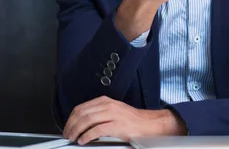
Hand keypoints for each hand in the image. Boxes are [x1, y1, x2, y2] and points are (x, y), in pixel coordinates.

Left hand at [63, 96, 185, 143]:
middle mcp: (107, 105)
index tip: (67, 127)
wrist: (148, 124)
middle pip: (82, 113)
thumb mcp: (112, 111)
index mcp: (105, 101)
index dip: (70, 119)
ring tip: (73, 138)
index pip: (81, 108)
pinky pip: (97, 130)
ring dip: (77, 130)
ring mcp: (112, 115)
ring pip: (87, 120)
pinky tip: (83, 141)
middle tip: (67, 135)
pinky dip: (87, 136)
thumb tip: (81, 123)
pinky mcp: (117, 125)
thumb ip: (98, 114)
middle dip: (71, 125)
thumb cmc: (130, 120)